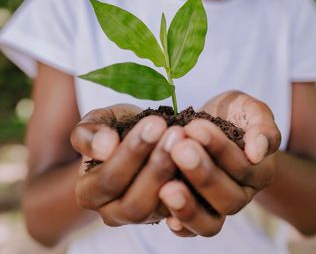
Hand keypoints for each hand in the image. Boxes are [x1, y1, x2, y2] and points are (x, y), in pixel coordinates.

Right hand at [70, 104, 185, 225]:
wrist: (141, 136)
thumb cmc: (116, 128)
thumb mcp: (99, 121)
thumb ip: (90, 133)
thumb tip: (105, 147)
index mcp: (89, 191)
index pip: (109, 179)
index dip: (132, 153)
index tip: (155, 124)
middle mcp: (114, 212)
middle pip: (134, 203)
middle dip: (157, 167)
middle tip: (176, 134)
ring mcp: (145, 216)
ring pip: (160, 209)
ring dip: (176, 175)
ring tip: (188, 144)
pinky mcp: (170, 214)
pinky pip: (184, 211)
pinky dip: (194, 188)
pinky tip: (204, 160)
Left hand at [160, 91, 280, 236]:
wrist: (212, 119)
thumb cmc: (233, 112)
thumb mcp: (250, 109)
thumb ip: (262, 127)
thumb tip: (257, 153)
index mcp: (260, 171)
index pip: (244, 168)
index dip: (219, 150)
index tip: (195, 127)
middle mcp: (241, 193)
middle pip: (229, 198)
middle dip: (203, 175)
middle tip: (179, 149)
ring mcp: (217, 206)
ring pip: (211, 221)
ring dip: (189, 205)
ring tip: (167, 186)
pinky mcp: (196, 209)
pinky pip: (191, 230)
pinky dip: (180, 223)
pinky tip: (163, 206)